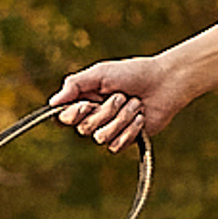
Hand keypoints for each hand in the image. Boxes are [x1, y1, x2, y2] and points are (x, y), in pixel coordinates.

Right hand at [50, 53, 188, 151]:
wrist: (165, 83)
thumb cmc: (133, 73)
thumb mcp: (100, 73)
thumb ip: (75, 84)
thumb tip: (52, 103)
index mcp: (84, 100)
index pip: (64, 117)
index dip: (73, 115)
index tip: (86, 103)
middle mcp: (94, 117)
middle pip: (84, 129)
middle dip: (106, 111)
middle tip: (121, 96)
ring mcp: (110, 129)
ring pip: (101, 138)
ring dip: (121, 118)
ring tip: (135, 104)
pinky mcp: (126, 139)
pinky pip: (117, 145)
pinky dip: (130, 130)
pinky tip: (141, 118)